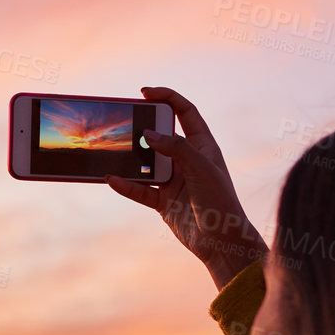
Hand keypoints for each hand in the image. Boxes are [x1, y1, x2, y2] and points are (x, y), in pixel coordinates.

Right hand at [105, 86, 267, 290]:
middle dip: (143, 127)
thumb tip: (147, 134)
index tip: (144, 93)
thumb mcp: (200, 168)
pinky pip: (140, 189)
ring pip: (146, 162)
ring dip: (131, 157)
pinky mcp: (163, 200)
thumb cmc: (220, 200)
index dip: (167, 98)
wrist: (221, 241)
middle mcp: (187, 159)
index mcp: (202, 145)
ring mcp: (174, 180)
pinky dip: (127, 184)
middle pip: (161, 135)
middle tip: (124, 121)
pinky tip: (113, 178)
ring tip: (113, 149)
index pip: (185, 112)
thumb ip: (175, 148)